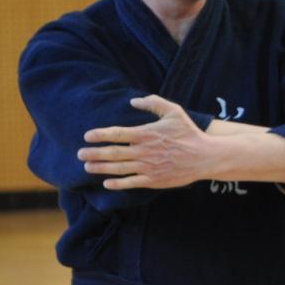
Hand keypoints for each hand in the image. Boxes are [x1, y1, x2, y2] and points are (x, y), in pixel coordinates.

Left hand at [79, 95, 213, 189]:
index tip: (87, 136)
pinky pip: (131, 183)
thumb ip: (153, 103)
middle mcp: (144, 151)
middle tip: (79, 154)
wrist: (205, 156)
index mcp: (146, 133)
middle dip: (94, 153)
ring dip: (101, 168)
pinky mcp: (154, 180)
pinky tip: (106, 183)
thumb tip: (133, 100)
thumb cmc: (189, 132)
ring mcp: (148, 167)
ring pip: (118, 168)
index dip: (100, 135)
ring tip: (87, 167)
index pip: (117, 134)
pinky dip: (117, 184)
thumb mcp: (174, 111)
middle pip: (113, 153)